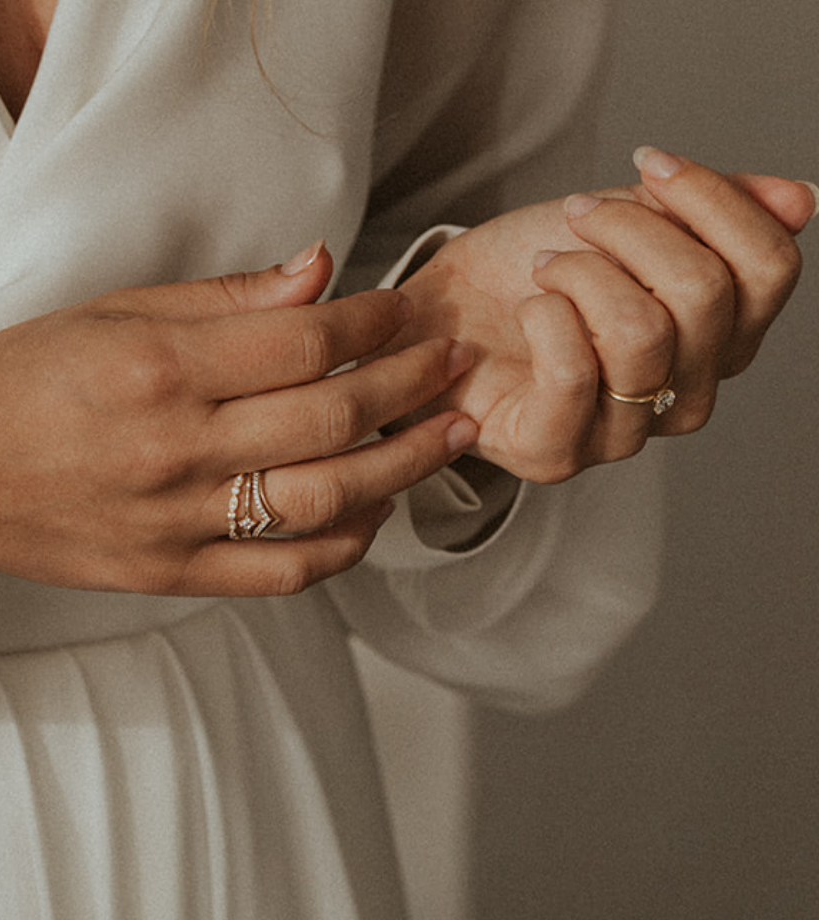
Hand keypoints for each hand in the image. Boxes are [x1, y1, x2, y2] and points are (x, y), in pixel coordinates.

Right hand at [0, 245, 477, 595]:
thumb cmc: (26, 382)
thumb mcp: (112, 312)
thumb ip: (225, 298)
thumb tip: (318, 273)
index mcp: (157, 368)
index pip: (303, 341)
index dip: (374, 320)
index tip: (407, 308)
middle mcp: (174, 448)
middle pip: (331, 416)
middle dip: (412, 383)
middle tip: (457, 361)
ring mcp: (177, 523)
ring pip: (325, 498)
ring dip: (406, 465)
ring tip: (455, 433)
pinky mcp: (174, 576)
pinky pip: (285, 572)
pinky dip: (346, 544)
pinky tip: (380, 510)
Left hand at [391, 150, 813, 481]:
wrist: (439, 313)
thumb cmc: (523, 274)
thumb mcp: (620, 223)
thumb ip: (705, 216)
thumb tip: (801, 201)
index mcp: (715, 342)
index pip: (769, 271)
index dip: (716, 200)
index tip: (650, 163)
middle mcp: (681, 398)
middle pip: (706, 295)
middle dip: (631, 230)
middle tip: (576, 216)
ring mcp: (621, 435)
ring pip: (643, 331)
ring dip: (581, 271)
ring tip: (544, 267)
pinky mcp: (555, 454)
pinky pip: (574, 372)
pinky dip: (545, 315)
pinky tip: (528, 309)